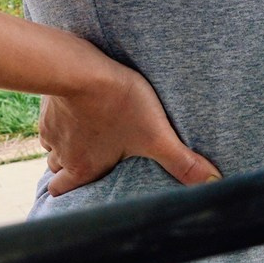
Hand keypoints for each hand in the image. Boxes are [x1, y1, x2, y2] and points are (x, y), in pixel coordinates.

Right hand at [41, 61, 220, 196]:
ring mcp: (51, 127)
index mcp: (83, 167)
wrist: (82, 69)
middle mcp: (62, 153)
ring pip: (52, 144)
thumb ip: (183, 162)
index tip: (78, 191)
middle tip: (84, 161)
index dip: (68, 193)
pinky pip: (49, 117)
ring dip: (65, 141)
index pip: (61, 193)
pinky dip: (61, 116)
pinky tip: (76, 106)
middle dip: (66, 169)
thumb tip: (214, 184)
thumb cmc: (120, 104)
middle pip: (55, 170)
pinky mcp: (49, 102)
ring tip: (84, 133)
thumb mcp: (156, 136)